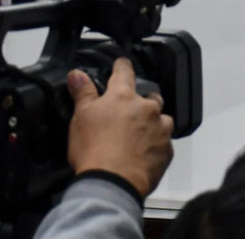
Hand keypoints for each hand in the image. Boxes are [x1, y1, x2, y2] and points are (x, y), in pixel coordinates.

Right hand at [66, 57, 173, 196]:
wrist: (112, 181)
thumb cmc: (95, 150)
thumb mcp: (81, 117)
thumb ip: (83, 93)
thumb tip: (77, 74)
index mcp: (123, 98)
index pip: (124, 74)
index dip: (123, 66)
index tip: (123, 63)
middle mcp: (146, 109)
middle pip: (151, 97)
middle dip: (144, 101)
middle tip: (131, 113)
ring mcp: (160, 129)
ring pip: (163, 120)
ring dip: (154, 124)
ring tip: (139, 136)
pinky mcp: (166, 151)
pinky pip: (165, 144)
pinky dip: (156, 146)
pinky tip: (143, 154)